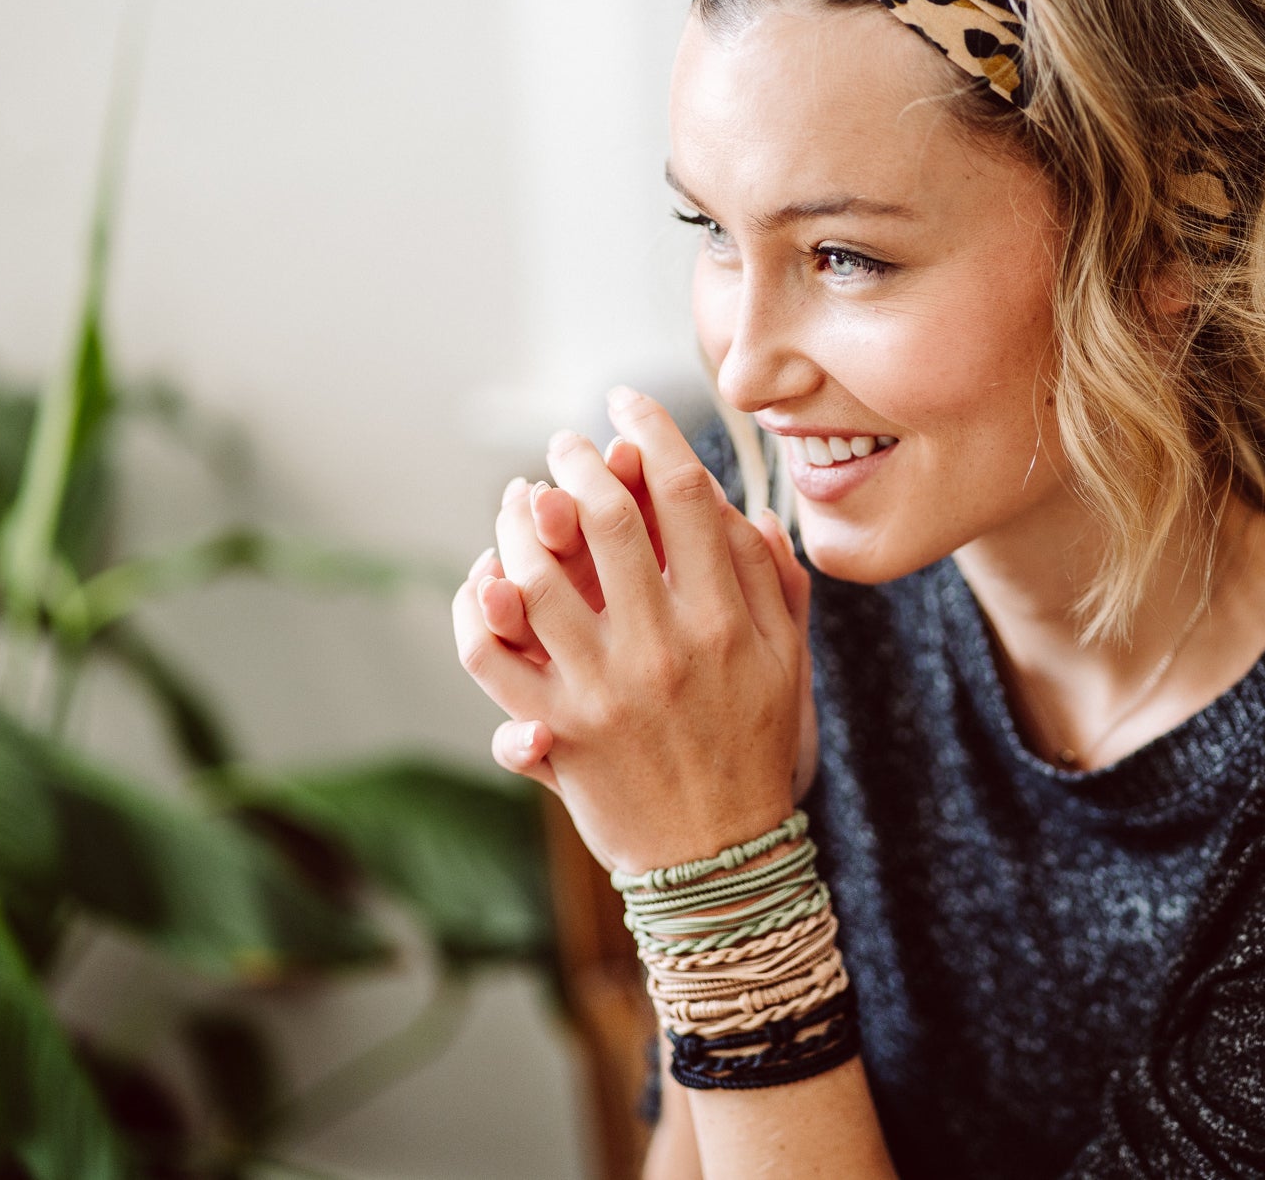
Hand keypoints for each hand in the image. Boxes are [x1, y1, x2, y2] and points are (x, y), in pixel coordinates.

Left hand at [452, 389, 816, 874]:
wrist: (719, 863)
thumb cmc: (757, 752)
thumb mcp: (789, 665)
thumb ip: (772, 583)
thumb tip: (750, 509)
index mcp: (726, 622)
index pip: (684, 497)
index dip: (651, 432)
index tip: (626, 401)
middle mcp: (662, 649)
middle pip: (603, 519)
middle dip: (577, 462)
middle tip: (565, 446)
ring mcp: (601, 690)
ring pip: (533, 575)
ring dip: (517, 521)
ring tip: (521, 498)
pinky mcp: (555, 730)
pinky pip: (489, 653)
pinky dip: (475, 606)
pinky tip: (486, 578)